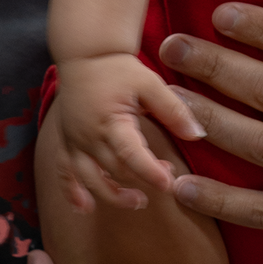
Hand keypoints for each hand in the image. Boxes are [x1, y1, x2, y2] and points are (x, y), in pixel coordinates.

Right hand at [53, 52, 206, 212]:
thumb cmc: (119, 69)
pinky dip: (72, 192)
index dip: (149, 172)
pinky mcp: (66, 142)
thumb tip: (198, 134)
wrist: (85, 55)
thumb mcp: (150, 83)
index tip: (168, 185)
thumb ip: (173, 109)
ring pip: (90, 178)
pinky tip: (83, 209)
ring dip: (111, 195)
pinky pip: (64, 172)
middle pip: (115, 170)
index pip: (131, 154)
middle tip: (167, 179)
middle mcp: (89, 135)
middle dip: (141, 180)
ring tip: (137, 203)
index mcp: (111, 120)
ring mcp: (74, 141)